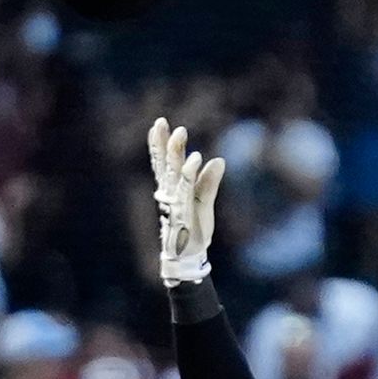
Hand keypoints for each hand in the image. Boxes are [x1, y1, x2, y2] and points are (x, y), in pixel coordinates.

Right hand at [148, 118, 225, 285]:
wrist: (190, 256)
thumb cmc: (194, 229)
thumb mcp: (204, 203)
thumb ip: (209, 183)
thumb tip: (219, 160)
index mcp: (172, 189)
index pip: (163, 163)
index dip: (158, 144)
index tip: (158, 123)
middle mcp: (171, 193)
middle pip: (166, 164)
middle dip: (166, 143)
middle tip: (163, 123)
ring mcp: (177, 202)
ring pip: (174, 173)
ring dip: (177, 153)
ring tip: (181, 133)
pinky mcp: (185, 212)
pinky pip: (187, 189)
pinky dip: (191, 174)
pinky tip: (196, 159)